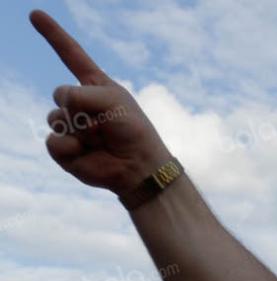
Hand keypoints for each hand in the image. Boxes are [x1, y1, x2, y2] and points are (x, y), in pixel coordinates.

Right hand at [30, 11, 174, 196]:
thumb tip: (60, 106)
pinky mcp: (65, 148)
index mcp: (95, 86)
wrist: (138, 166)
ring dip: (79, 129)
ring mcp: (71, 126)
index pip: (71, 55)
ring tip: (100, 139)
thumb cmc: (132, 130)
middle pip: (60, 93)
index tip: (35, 14)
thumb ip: (80, 94)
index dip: (53, 35)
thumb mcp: (112, 101)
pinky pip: (52, 141)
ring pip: (54, 118)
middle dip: (82, 108)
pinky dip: (70, 147)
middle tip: (106, 124)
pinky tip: (86, 152)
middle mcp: (80, 104)